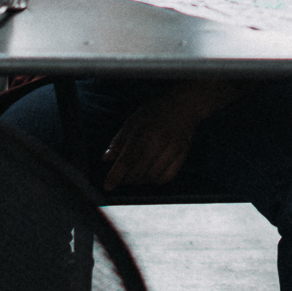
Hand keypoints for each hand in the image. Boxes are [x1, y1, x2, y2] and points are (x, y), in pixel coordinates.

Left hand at [102, 84, 218, 190]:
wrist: (185, 104)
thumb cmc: (156, 110)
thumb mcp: (133, 120)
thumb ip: (119, 140)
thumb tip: (105, 159)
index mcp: (143, 133)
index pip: (126, 161)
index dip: (115, 176)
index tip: (107, 186)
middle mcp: (158, 143)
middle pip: (138, 172)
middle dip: (126, 180)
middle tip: (121, 179)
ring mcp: (172, 151)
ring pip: (152, 177)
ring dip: (140, 181)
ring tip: (134, 177)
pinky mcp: (182, 155)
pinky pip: (167, 177)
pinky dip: (155, 180)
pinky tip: (150, 176)